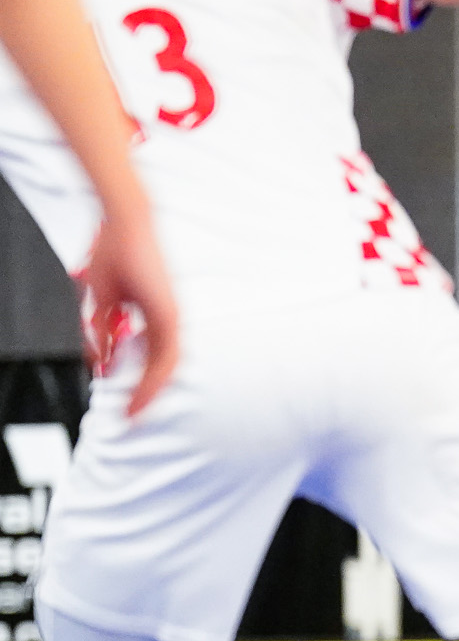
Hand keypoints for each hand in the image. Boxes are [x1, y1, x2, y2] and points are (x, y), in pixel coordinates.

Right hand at [82, 201, 179, 416]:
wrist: (125, 223)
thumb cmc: (115, 251)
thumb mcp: (104, 299)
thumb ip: (105, 329)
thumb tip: (103, 355)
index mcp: (157, 316)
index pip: (153, 358)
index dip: (142, 382)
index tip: (129, 401)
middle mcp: (169, 319)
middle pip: (163, 368)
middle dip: (146, 394)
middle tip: (132, 416)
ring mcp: (172, 317)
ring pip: (167, 367)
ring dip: (150, 392)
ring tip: (134, 413)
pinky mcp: (169, 313)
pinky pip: (168, 355)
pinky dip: (155, 377)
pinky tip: (142, 393)